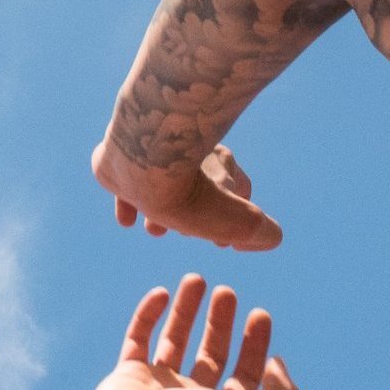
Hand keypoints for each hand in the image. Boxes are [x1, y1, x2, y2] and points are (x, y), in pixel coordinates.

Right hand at [88, 274, 300, 389]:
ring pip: (175, 340)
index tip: (259, 314)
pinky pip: (138, 337)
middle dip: (221, 321)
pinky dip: (149, 314)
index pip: (244, 373)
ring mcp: (158, 384)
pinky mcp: (128, 373)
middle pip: (211, 352)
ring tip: (196, 278)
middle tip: (227, 292)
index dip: (255, 344)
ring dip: (187, 309)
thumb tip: (278, 364)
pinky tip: (162, 293)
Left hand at [91, 141, 281, 251]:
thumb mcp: (236, 221)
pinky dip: (130, 200)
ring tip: (153, 231)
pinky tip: (127, 220)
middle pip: (199, 186)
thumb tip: (265, 237)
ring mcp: (158, 148)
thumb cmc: (186, 190)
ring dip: (161, 210)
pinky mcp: (124, 153)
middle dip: (192, 215)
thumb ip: (259, 232)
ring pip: (164, 182)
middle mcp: (193, 150)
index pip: (240, 190)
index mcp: (221, 162)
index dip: (234, 218)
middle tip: (184, 234)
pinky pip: (129, 176)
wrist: (136, 157)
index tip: (220, 242)